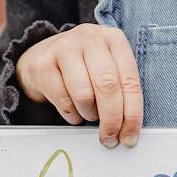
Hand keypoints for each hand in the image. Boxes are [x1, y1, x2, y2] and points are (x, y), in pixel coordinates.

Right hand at [14, 25, 143, 146]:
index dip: (133, 113)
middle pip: (108, 87)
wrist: (43, 56)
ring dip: (89, 114)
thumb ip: (121, 92)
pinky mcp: (43, 64)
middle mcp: (90, 38)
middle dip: (112, 120)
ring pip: (84, 94)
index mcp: (114, 39)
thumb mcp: (108, 69)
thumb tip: (129, 130)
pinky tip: (73, 111)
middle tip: (110, 139)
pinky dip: (71, 114)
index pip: (130, 80)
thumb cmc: (83, 67)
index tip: (130, 136)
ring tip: (89, 114)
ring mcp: (64, 48)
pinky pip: (62, 99)